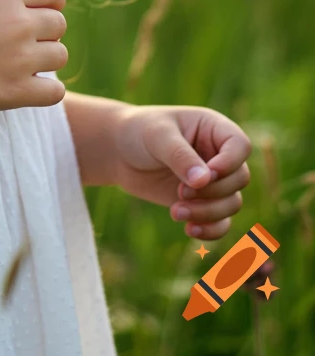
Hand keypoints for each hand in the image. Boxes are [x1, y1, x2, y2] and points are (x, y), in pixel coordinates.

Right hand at [0, 0, 68, 113]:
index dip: (53, 3)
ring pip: (60, 55)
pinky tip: (28, 86)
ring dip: (45, 60)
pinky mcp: (15, 91)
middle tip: (22, 43)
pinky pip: (55, 91)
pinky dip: (46, 90)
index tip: (44, 13)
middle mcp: (17, 21)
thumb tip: (40, 11)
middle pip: (58, 24)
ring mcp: (19, 57)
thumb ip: (5, 1)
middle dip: (45, 33)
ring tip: (20, 64)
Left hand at [111, 104, 251, 240]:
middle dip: (213, 192)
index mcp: (213, 128)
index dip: (230, 164)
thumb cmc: (139, 132)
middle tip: (181, 192)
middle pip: (240, 178)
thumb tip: (204, 181)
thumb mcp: (157, 136)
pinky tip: (189, 229)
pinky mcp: (203, 202)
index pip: (240, 145)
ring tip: (175, 212)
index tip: (205, 176)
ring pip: (232, 203)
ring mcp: (213, 180)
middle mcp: (219, 154)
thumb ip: (180, 156)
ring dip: (208, 213)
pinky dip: (211, 230)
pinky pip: (222, 222)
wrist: (120, 151)